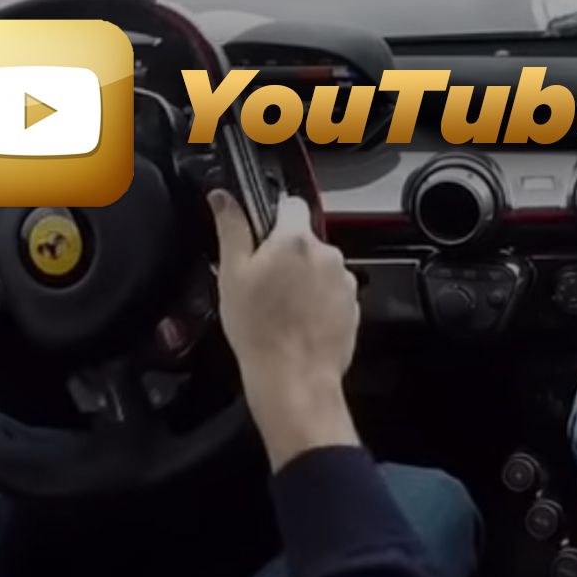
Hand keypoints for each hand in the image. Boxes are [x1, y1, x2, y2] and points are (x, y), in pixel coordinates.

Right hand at [208, 189, 360, 468]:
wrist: (294, 378)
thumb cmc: (259, 329)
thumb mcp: (232, 274)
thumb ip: (231, 228)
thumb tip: (223, 197)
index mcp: (295, 239)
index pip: (290, 204)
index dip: (272, 217)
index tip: (260, 237)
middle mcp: (327, 253)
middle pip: (304, 240)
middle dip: (287, 254)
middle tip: (263, 283)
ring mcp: (344, 280)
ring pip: (320, 267)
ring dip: (304, 278)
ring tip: (281, 308)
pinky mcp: (353, 306)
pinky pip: (332, 293)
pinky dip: (319, 301)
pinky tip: (299, 322)